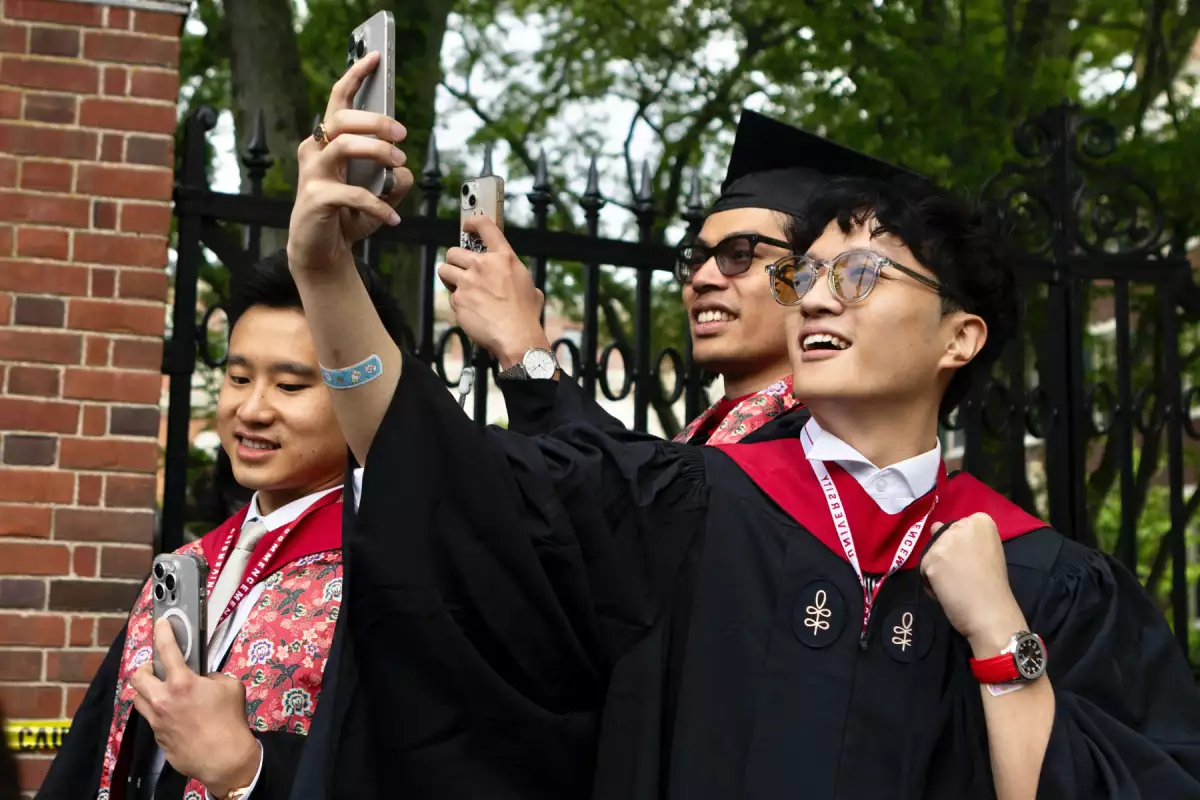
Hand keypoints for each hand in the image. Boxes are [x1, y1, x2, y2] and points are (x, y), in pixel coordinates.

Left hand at [131, 619, 259, 795]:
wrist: (224, 758)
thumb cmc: (230, 721)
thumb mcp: (231, 687)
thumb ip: (214, 676)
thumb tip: (205, 678)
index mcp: (182, 683)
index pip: (166, 649)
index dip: (162, 632)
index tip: (161, 624)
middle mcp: (163, 700)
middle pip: (138, 676)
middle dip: (146, 668)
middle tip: (158, 668)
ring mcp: (158, 720)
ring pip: (138, 698)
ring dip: (147, 690)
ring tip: (161, 689)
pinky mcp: (158, 737)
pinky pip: (151, 718)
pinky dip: (158, 711)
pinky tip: (174, 714)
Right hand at [288, 50, 413, 274]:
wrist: (323, 251)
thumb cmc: (347, 217)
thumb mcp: (380, 197)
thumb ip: (395, 181)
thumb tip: (405, 172)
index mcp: (329, 142)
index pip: (339, 100)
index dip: (355, 75)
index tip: (376, 58)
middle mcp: (316, 152)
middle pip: (343, 120)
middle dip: (377, 122)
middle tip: (402, 136)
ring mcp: (312, 174)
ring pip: (344, 145)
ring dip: (378, 151)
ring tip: (399, 165)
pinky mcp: (314, 199)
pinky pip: (351, 194)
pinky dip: (377, 205)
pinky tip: (393, 219)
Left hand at [439, 214, 549, 367]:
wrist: (516, 336)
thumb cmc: (525, 316)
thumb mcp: (531, 287)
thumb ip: (517, 277)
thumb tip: (516, 280)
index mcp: (504, 258)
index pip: (485, 226)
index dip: (473, 223)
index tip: (468, 226)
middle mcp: (483, 265)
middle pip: (453, 251)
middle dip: (455, 261)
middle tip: (462, 272)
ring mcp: (468, 281)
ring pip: (444, 270)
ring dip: (450, 278)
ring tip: (460, 288)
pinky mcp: (458, 298)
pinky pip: (450, 295)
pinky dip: (457, 302)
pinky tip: (470, 310)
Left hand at [920, 512, 1027, 656]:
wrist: (991, 613)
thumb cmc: (993, 585)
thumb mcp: (984, 551)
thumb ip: (963, 538)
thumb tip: (934, 526)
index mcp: (981, 521)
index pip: (959, 526)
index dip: (963, 547)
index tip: (975, 561)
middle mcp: (961, 525)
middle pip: (942, 538)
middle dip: (948, 555)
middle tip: (965, 575)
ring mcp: (945, 542)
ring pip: (931, 554)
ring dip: (938, 570)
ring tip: (956, 585)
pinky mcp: (931, 560)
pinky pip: (923, 570)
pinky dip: (931, 584)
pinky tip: (947, 592)